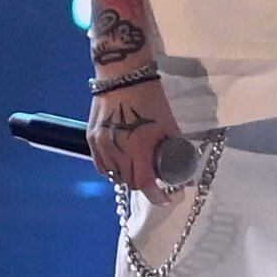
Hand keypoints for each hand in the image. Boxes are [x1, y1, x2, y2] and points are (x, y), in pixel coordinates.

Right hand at [89, 83, 188, 198]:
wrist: (122, 77)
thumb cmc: (151, 99)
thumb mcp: (168, 124)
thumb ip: (173, 146)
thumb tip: (185, 164)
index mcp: (138, 147)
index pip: (145, 183)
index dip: (157, 195)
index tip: (167, 199)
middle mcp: (117, 150)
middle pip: (129, 182)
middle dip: (144, 185)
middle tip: (154, 180)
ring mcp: (101, 145)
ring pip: (113, 175)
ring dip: (127, 176)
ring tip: (138, 169)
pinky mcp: (91, 138)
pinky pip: (101, 164)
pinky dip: (112, 168)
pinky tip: (121, 163)